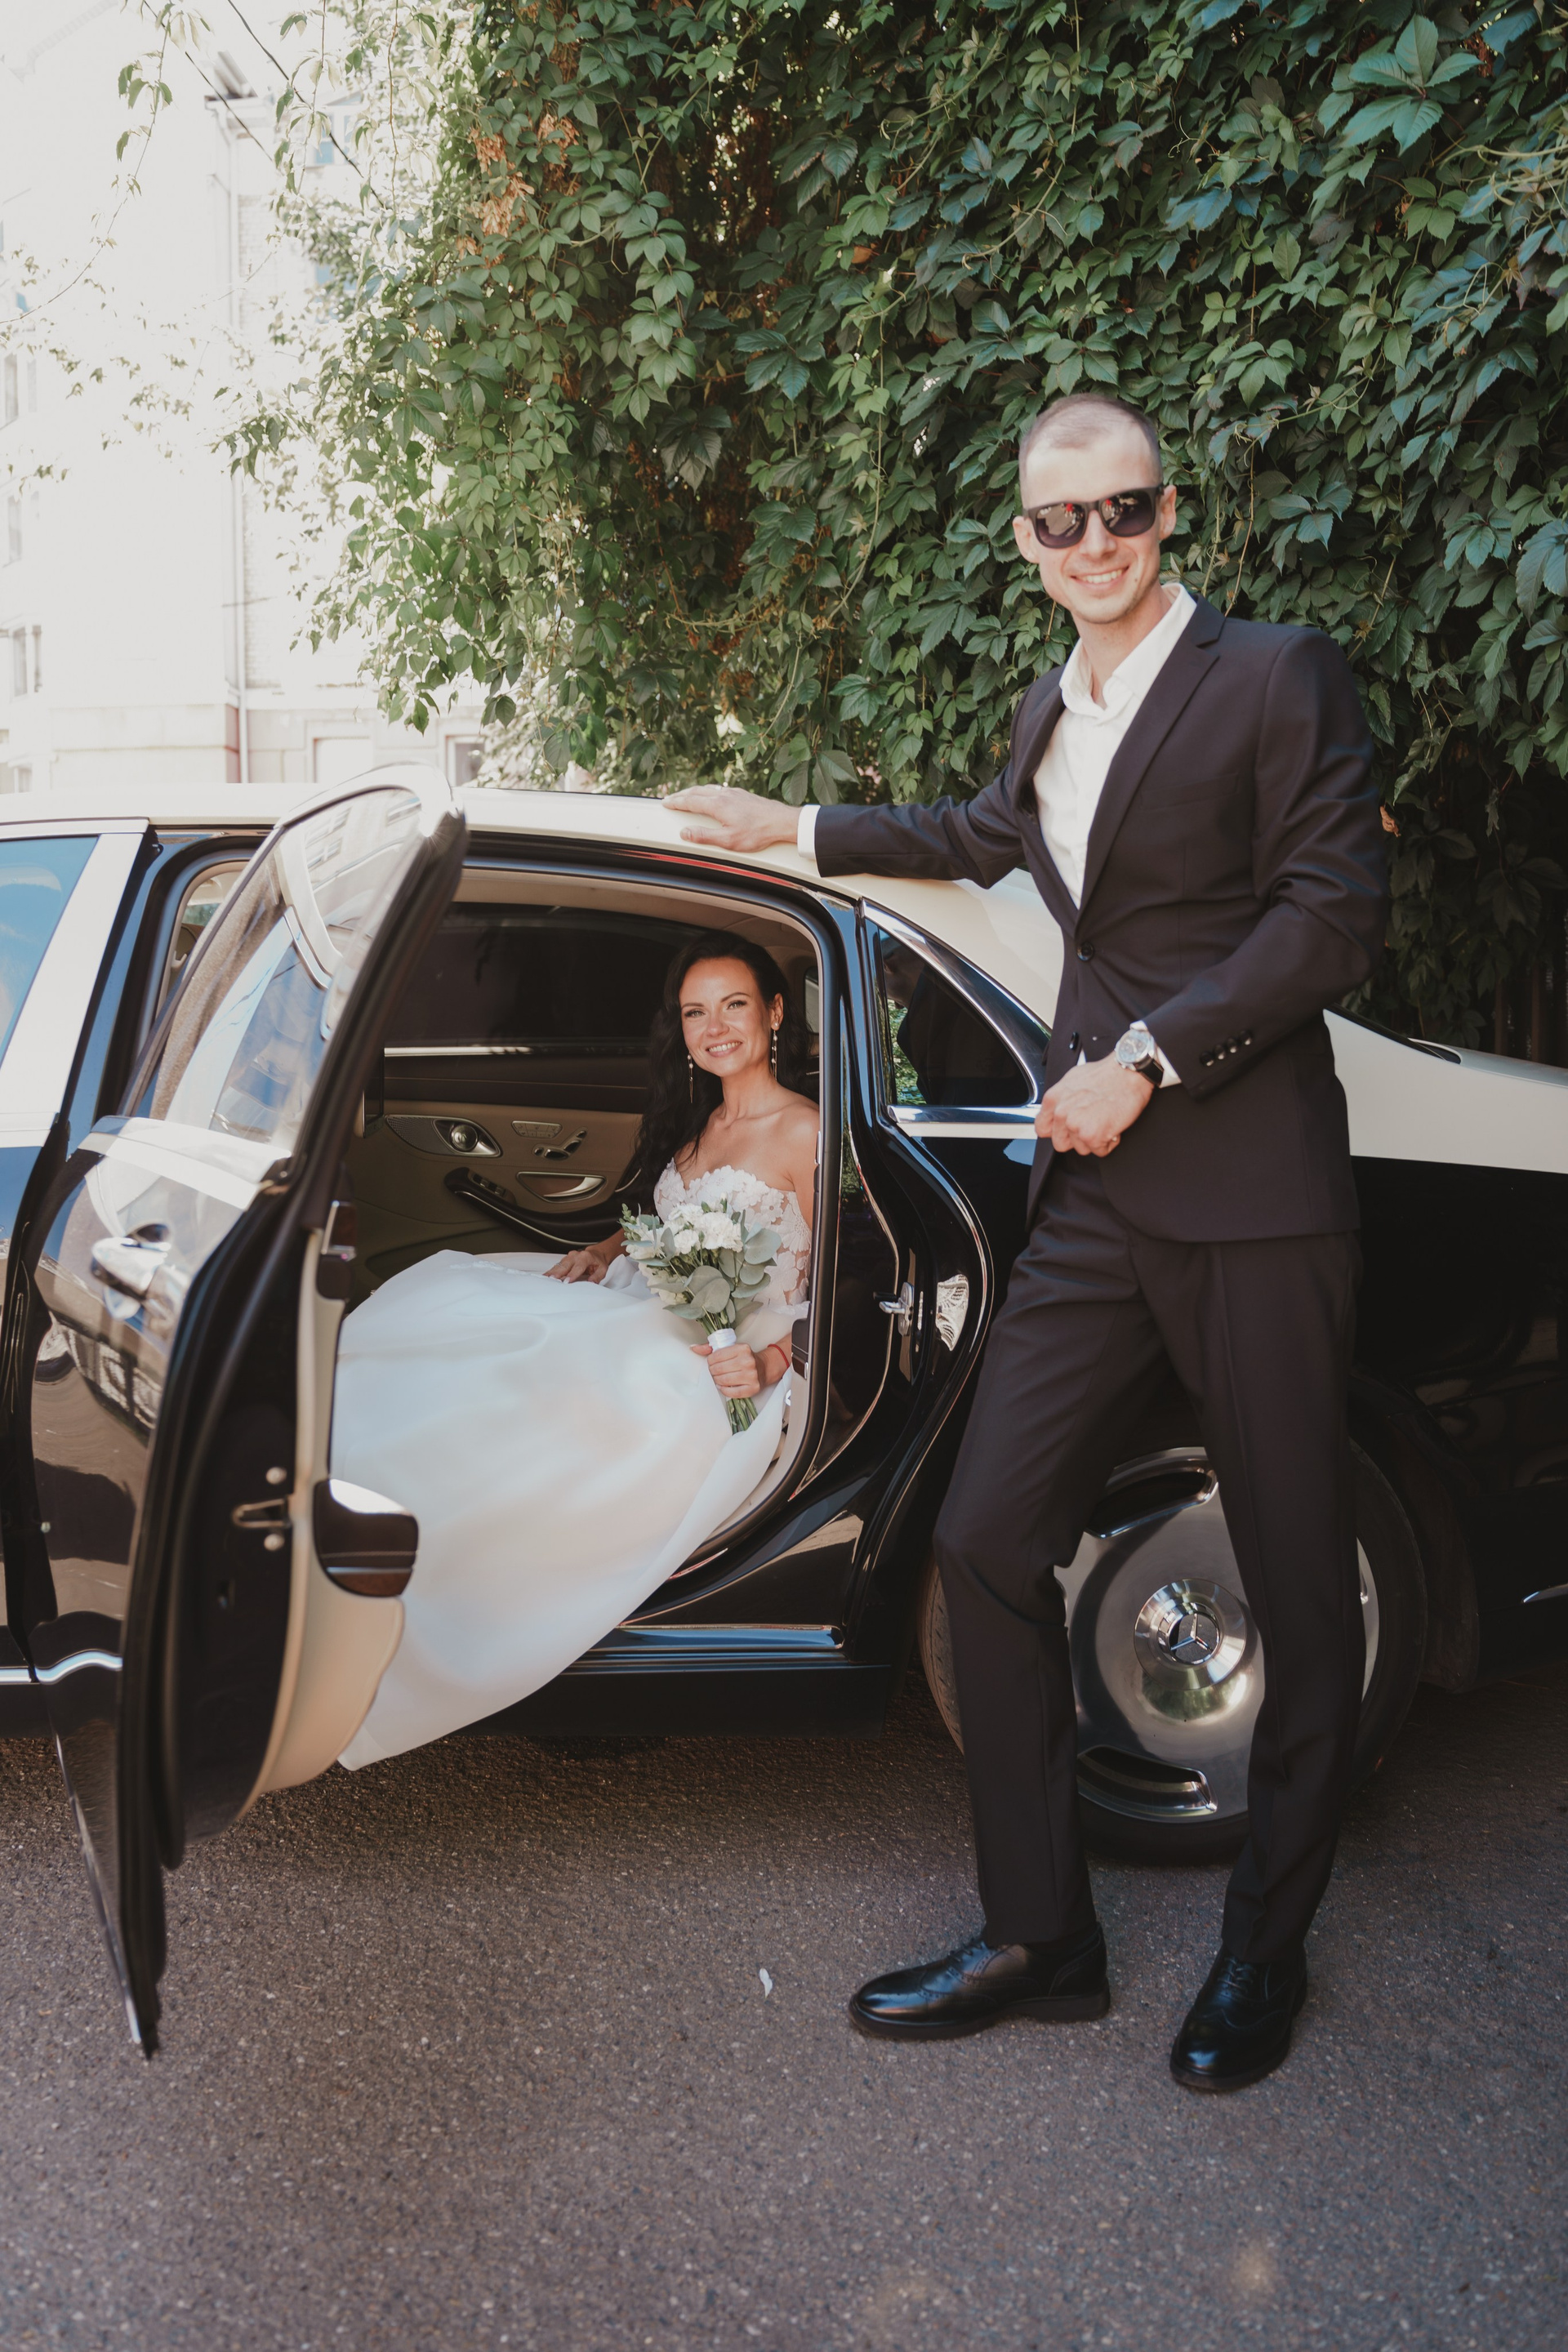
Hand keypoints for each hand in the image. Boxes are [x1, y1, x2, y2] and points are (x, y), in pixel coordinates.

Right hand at [546, 1247, 606, 1282]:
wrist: (596, 1253)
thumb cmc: (598, 1262)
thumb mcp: (602, 1270)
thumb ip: (597, 1277)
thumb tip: (591, 1283)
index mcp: (585, 1257)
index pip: (578, 1267)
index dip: (572, 1274)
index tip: (566, 1281)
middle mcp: (576, 1256)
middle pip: (565, 1265)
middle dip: (558, 1273)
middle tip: (551, 1280)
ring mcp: (569, 1257)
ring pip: (559, 1265)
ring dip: (552, 1272)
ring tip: (545, 1279)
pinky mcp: (565, 1260)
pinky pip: (557, 1265)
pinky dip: (551, 1271)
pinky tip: (545, 1276)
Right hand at [666, 787, 799, 854]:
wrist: (781, 821)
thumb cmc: (757, 833)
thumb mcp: (728, 840)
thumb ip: (704, 836)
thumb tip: (685, 833)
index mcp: (717, 805)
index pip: (690, 802)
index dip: (676, 802)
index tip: (666, 803)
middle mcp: (724, 795)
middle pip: (697, 792)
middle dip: (681, 795)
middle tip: (670, 799)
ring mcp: (734, 793)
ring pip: (708, 789)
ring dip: (694, 792)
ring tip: (687, 796)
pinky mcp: (743, 794)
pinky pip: (719, 789)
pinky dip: (708, 791)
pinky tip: (711, 795)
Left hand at [692, 1339, 764, 1398]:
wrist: (764, 1368)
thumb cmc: (745, 1358)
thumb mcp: (731, 1348)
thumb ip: (711, 1348)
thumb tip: (693, 1348)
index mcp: (742, 1349)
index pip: (717, 1355)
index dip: (710, 1360)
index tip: (712, 1362)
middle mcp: (748, 1361)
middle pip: (719, 1369)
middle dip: (713, 1371)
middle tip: (714, 1371)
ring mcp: (751, 1376)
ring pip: (724, 1380)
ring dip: (717, 1380)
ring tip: (719, 1378)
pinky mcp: (753, 1388)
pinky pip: (732, 1392)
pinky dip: (724, 1390)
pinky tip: (724, 1386)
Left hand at [1036, 1058, 1154, 1157]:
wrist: (1128, 1073)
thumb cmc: (1106, 1074)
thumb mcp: (1073, 1079)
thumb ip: (1062, 1099)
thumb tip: (1060, 1108)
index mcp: (1053, 1099)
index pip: (1042, 1129)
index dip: (1057, 1131)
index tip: (1066, 1130)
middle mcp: (1061, 1113)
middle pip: (1060, 1143)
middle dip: (1076, 1139)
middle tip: (1090, 1125)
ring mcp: (1076, 1126)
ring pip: (1081, 1148)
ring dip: (1095, 1140)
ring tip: (1104, 1122)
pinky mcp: (1092, 1136)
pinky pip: (1100, 1151)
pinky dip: (1109, 1142)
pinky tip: (1112, 1126)